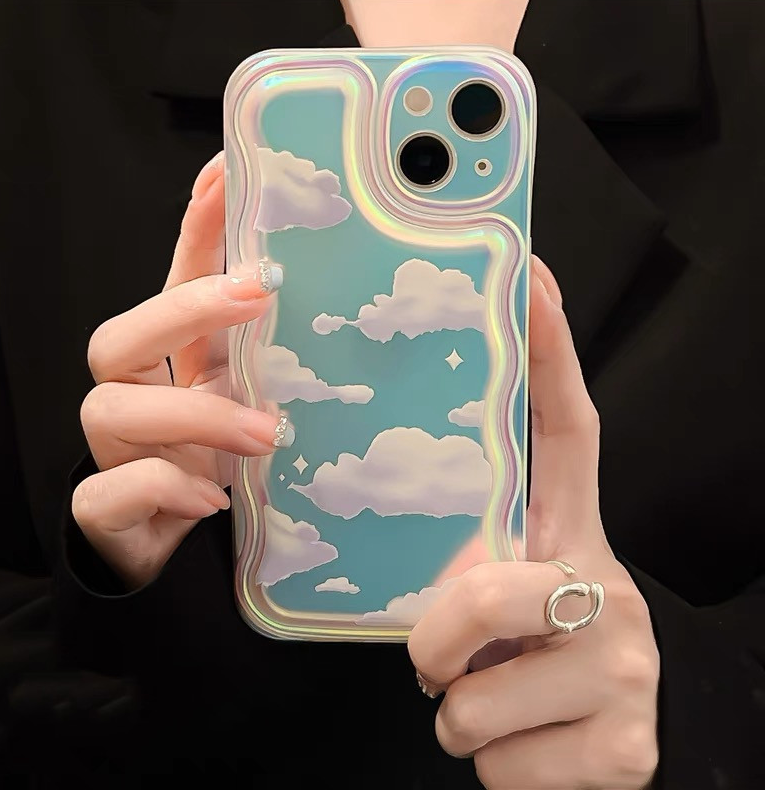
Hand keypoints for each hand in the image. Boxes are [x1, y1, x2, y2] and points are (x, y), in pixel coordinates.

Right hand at [72, 153, 287, 588]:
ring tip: (267, 435)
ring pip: (114, 407)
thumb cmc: (219, 464)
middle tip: (255, 292)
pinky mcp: (105, 506)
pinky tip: (212, 498)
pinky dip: (162, 490)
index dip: (196, 231)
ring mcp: (115, 449)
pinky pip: (110, 492)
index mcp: (175, 363)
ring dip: (195, 417)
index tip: (227, 173)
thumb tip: (354, 319)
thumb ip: (281, 369)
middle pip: (121, 334)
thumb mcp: (255, 406)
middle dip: (184, 308)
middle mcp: (136, 394)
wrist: (172, 542)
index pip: (176, 283)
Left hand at [409, 257, 659, 788]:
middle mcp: (612, 591)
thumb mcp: (497, 609)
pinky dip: (484, 763)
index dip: (550, 357)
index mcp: (573, 542)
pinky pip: (496, 757)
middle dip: (439, 633)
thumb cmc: (525, 668)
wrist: (585, 773)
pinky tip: (522, 749)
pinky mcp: (627, 749)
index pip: (568, 436)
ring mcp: (627, 672)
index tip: (530, 278)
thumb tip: (393, 535)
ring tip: (487, 705)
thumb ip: (463, 567)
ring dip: (457, 711)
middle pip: (494, 589)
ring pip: (478, 695)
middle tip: (434, 659)